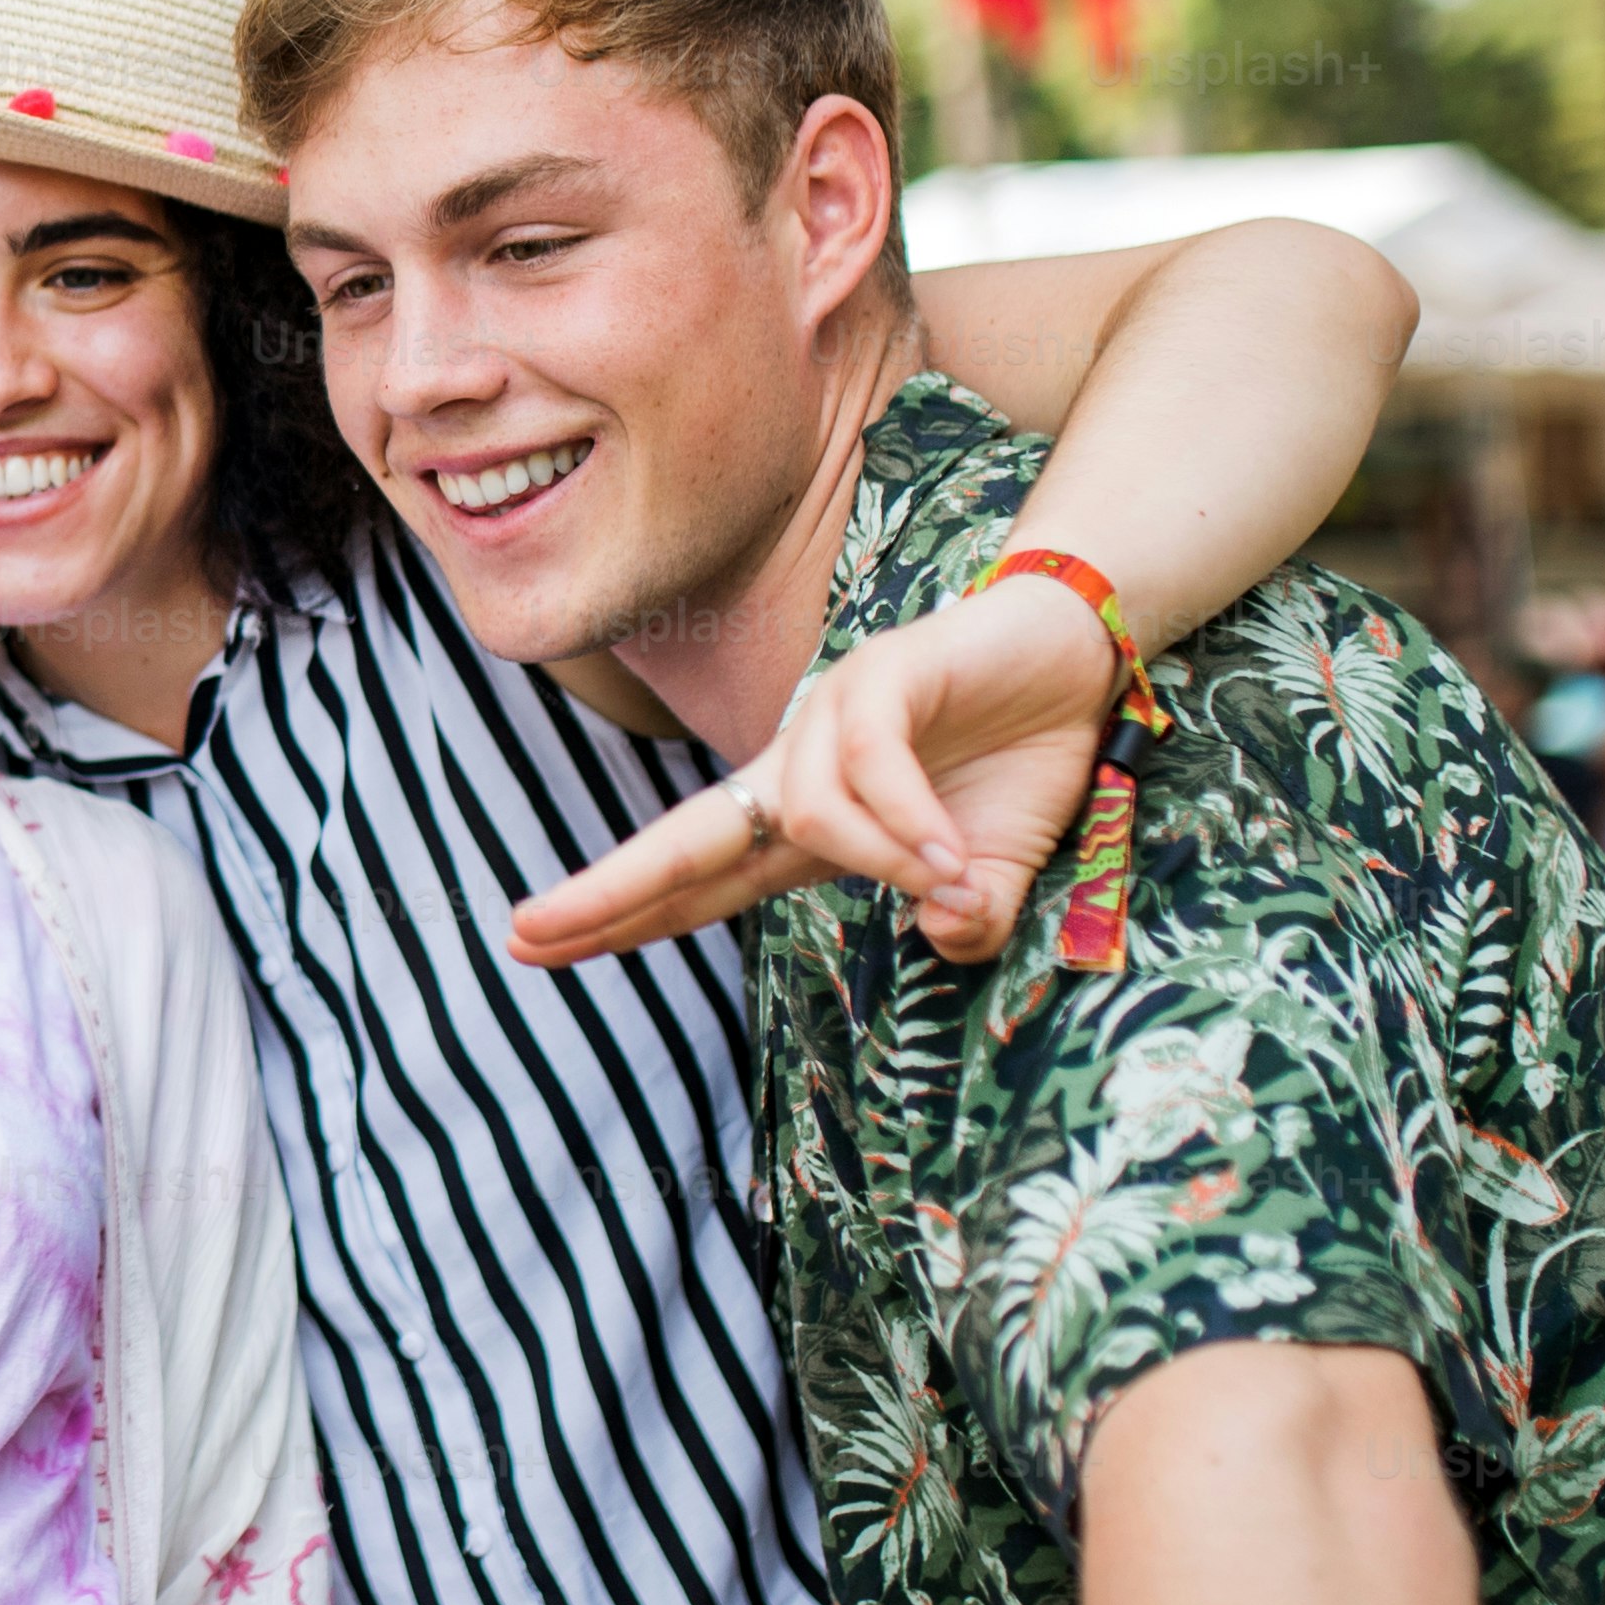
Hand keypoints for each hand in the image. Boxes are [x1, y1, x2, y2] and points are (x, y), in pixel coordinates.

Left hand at [510, 570, 1126, 968]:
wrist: (1076, 659)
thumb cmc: (1017, 763)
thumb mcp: (992, 873)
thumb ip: (967, 919)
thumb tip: (942, 936)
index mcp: (805, 827)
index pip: (693, 879)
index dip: (619, 913)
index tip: (532, 944)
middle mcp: (798, 770)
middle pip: (687, 836)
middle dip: (609, 887)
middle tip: (528, 931)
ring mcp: (832, 717)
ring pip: (807, 810)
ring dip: (881, 858)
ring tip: (954, 879)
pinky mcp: (881, 674)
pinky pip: (868, 761)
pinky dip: (907, 818)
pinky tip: (951, 852)